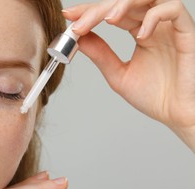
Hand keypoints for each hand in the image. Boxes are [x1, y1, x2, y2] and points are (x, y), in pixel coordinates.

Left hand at [63, 0, 194, 150]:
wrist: (177, 115)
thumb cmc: (155, 97)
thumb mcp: (119, 74)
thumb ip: (101, 55)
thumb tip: (79, 38)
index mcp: (139, 32)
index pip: (113, 12)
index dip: (90, 11)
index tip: (70, 16)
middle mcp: (153, 25)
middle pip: (124, 2)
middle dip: (99, 10)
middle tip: (80, 23)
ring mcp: (169, 27)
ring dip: (124, 4)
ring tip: (108, 20)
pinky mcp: (186, 31)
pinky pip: (173, 9)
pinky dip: (154, 17)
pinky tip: (141, 34)